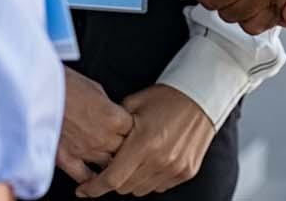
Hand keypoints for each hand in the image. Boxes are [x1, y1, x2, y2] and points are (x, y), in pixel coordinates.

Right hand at [56, 69, 133, 186]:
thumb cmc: (67, 84)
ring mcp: (86, 150)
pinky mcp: (66, 158)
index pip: (134, 132)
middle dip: (124, 148)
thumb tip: (114, 115)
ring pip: (108, 167)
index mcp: (115, 119)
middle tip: (122, 145)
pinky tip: (93, 179)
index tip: (130, 129)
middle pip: (124, 151)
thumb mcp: (97, 89)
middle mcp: (104, 138)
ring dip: (110, 164)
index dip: (133, 130)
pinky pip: (84, 176)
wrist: (39, 89)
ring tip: (111, 161)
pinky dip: (90, 180)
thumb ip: (110, 108)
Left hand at [75, 84, 215, 197]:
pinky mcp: (186, 171)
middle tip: (114, 164)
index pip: (112, 179)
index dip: (94, 188)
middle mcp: (161, 159)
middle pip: (125, 187)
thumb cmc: (167, 97)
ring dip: (133, 180)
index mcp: (144, 142)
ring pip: (141, 189)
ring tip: (136, 159)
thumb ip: (114, 130)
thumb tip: (98, 147)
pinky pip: (160, 186)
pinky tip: (153, 160)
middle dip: (114, 179)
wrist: (202, 96)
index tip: (83, 190)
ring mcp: (175, 167)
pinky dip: (151, 178)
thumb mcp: (133, 105)